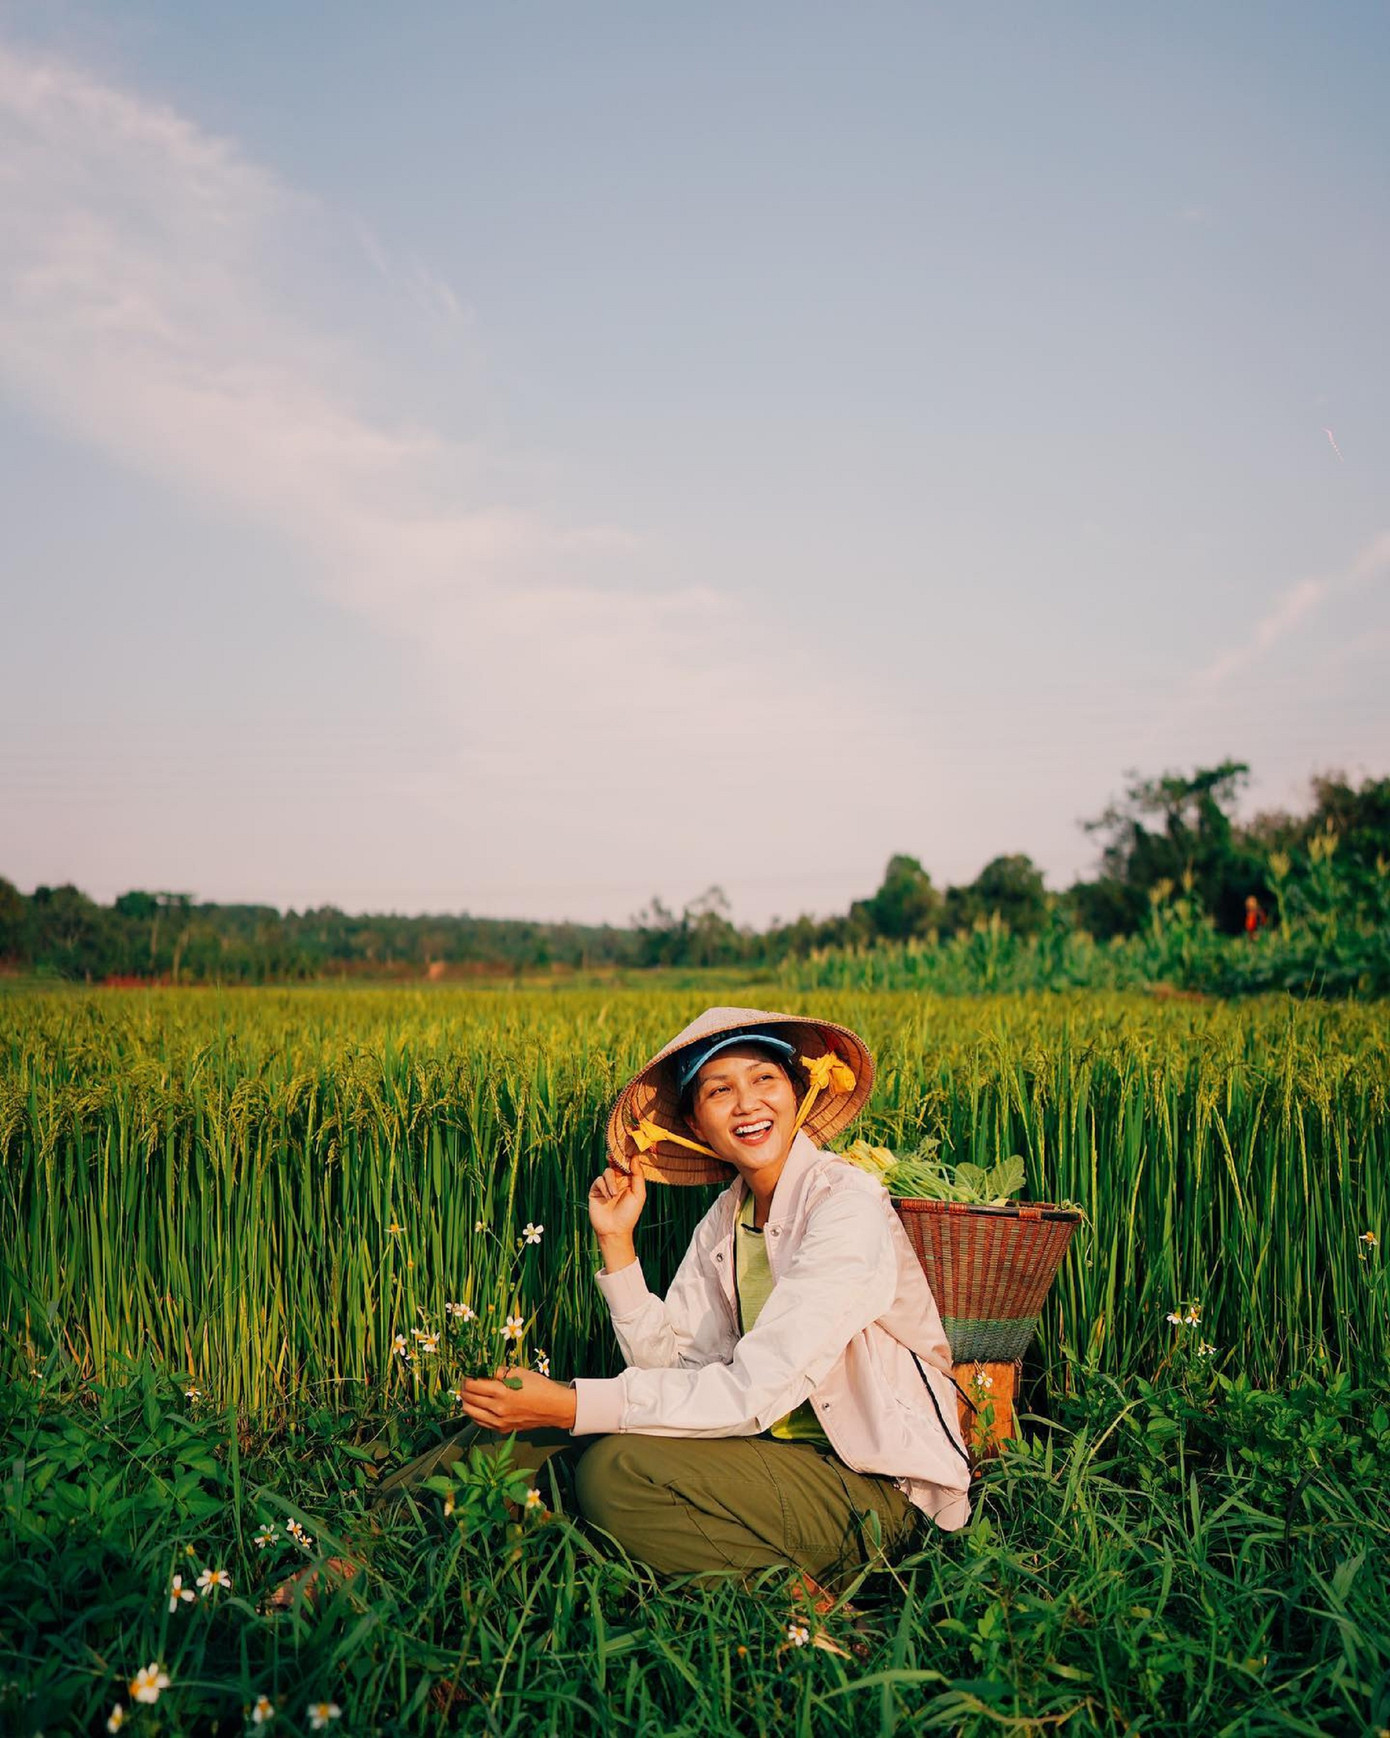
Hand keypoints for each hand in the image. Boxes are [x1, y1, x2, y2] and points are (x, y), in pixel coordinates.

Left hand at [457, 1367, 577, 1432]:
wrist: (554, 1408)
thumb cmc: (539, 1386)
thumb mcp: (519, 1373)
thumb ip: (498, 1372)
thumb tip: (481, 1369)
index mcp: (502, 1391)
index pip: (472, 1385)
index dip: (467, 1377)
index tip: (469, 1372)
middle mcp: (497, 1409)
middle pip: (468, 1398)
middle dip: (464, 1388)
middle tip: (467, 1381)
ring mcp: (499, 1421)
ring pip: (469, 1412)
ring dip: (466, 1401)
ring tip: (470, 1393)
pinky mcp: (502, 1429)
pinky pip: (479, 1422)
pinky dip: (474, 1412)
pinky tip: (478, 1405)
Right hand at [587, 1160, 645, 1238]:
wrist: (614, 1230)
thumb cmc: (629, 1214)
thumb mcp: (638, 1194)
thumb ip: (637, 1175)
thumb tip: (635, 1157)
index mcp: (629, 1181)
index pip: (628, 1165)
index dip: (628, 1157)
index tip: (629, 1149)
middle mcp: (618, 1181)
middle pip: (616, 1164)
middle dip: (615, 1159)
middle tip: (614, 1155)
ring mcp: (606, 1185)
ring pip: (607, 1172)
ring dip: (611, 1182)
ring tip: (614, 1195)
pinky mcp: (596, 1190)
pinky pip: (599, 1180)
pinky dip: (604, 1187)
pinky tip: (607, 1198)